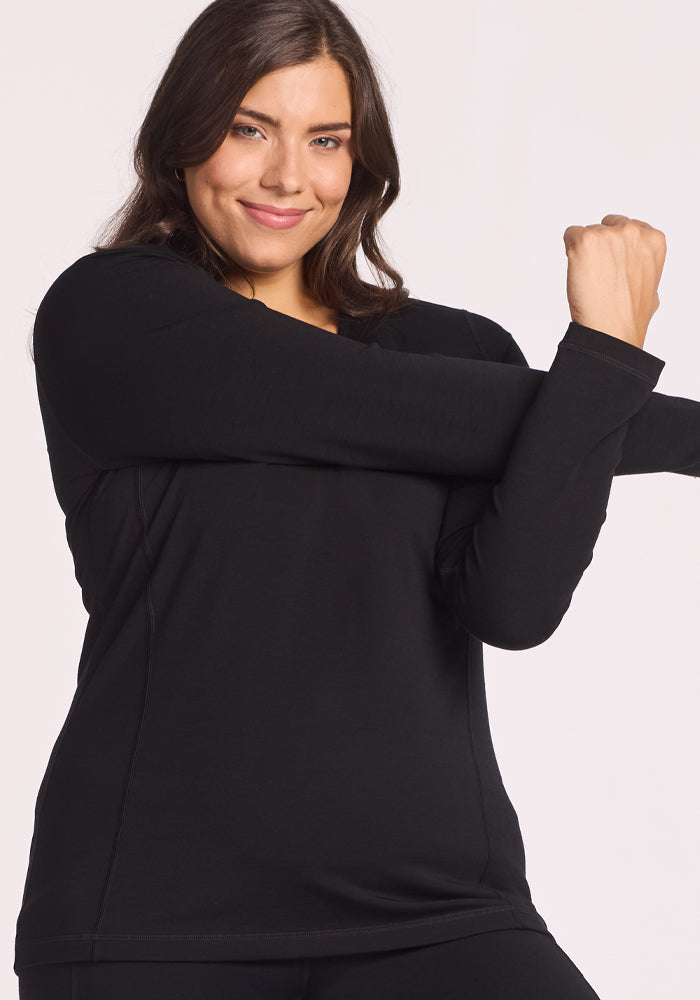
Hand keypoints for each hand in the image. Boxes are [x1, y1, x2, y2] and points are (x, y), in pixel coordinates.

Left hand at [563, 214, 665, 349]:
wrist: (612, 331)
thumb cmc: (629, 316)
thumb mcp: (651, 285)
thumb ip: (642, 264)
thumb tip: (632, 265)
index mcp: (654, 240)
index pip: (627, 226)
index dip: (616, 248)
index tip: (613, 267)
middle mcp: (634, 232)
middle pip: (606, 226)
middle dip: (600, 247)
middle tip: (599, 275)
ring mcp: (610, 235)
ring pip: (587, 232)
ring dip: (584, 253)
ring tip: (592, 280)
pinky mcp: (586, 241)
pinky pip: (570, 234)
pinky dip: (569, 251)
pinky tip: (579, 274)